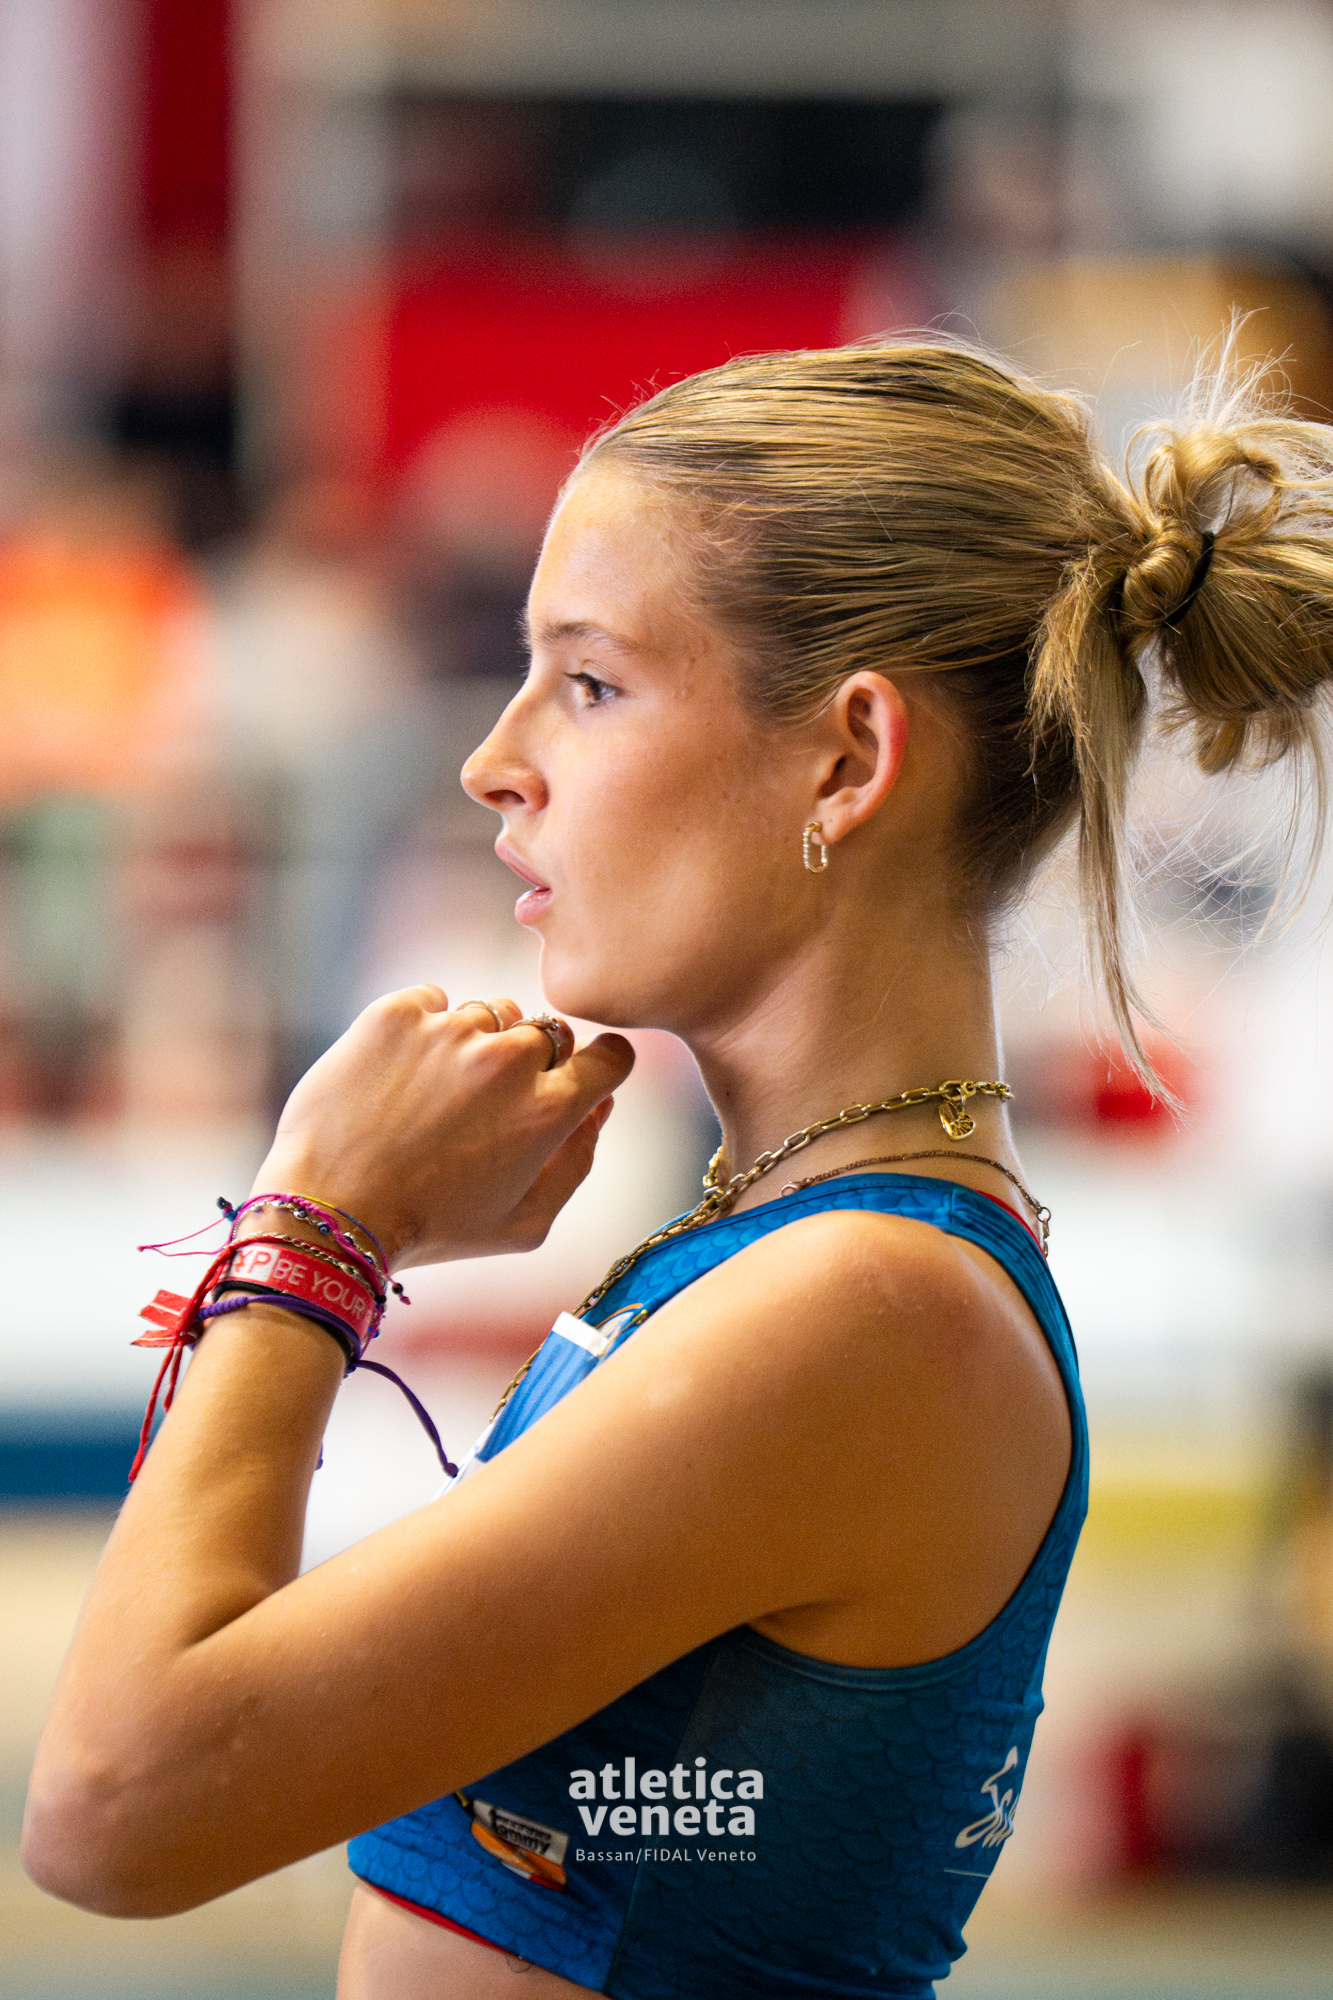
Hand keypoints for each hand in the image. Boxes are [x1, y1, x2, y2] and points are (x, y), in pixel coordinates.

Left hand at [249, 988, 634, 1267]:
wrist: (331, 1211)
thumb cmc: (431, 1228)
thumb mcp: (524, 1224)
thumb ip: (577, 1161)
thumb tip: (600, 1105)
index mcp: (548, 1109)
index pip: (611, 1055)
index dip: (599, 1067)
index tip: (574, 1078)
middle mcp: (508, 1060)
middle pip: (548, 1034)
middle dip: (529, 1064)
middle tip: (484, 1106)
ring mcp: (451, 1030)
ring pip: (491, 1014)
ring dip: (477, 1044)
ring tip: (436, 1092)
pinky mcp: (398, 1014)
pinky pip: (433, 1001)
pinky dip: (424, 1028)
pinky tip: (402, 1073)